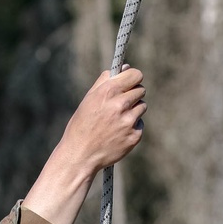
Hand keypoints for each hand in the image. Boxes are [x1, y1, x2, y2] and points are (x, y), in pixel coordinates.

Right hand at [22, 68, 144, 223]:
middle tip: (122, 102)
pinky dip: (132, 126)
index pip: (135, 74)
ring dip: (133, 110)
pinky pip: (140, 124)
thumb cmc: (82, 124)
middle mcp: (120, 104)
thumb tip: (123, 68)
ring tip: (118, 119)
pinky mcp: (134, 136)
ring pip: (142, 107)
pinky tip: (118, 132)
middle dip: (133, 93)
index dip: (133, 77)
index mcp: (108, 91)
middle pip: (141, 90)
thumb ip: (106, 80)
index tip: (131, 81)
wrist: (80, 155)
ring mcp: (129, 121)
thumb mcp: (89, 98)